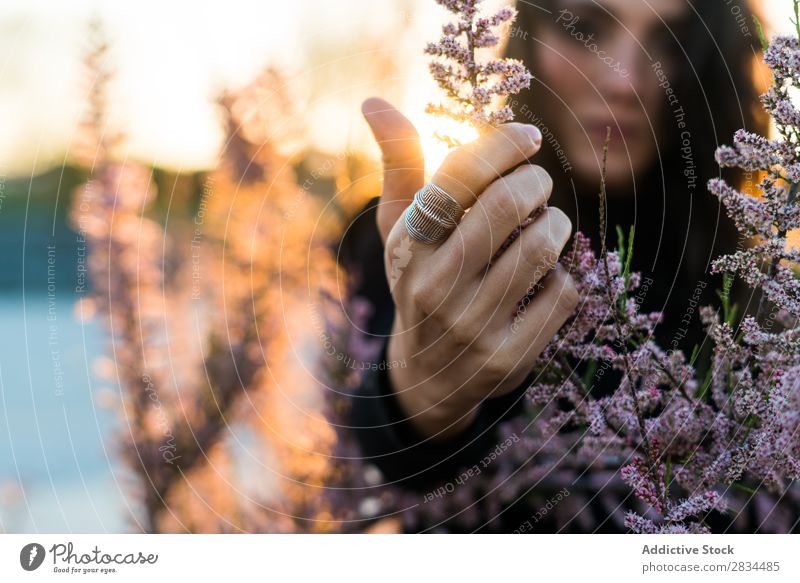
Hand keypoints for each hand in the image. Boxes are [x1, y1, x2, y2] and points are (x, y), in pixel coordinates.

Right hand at [361, 97, 578, 440]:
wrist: (427, 377)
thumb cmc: (418, 283)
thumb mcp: (400, 230)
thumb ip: (399, 166)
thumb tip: (374, 102)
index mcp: (408, 248)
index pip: (456, 177)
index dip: (500, 144)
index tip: (528, 136)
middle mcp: (435, 288)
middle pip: (508, 205)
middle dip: (536, 180)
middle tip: (538, 182)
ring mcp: (473, 327)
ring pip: (541, 248)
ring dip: (556, 223)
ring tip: (547, 224)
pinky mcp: (510, 358)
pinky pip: (562, 293)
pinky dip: (563, 273)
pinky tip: (544, 275)